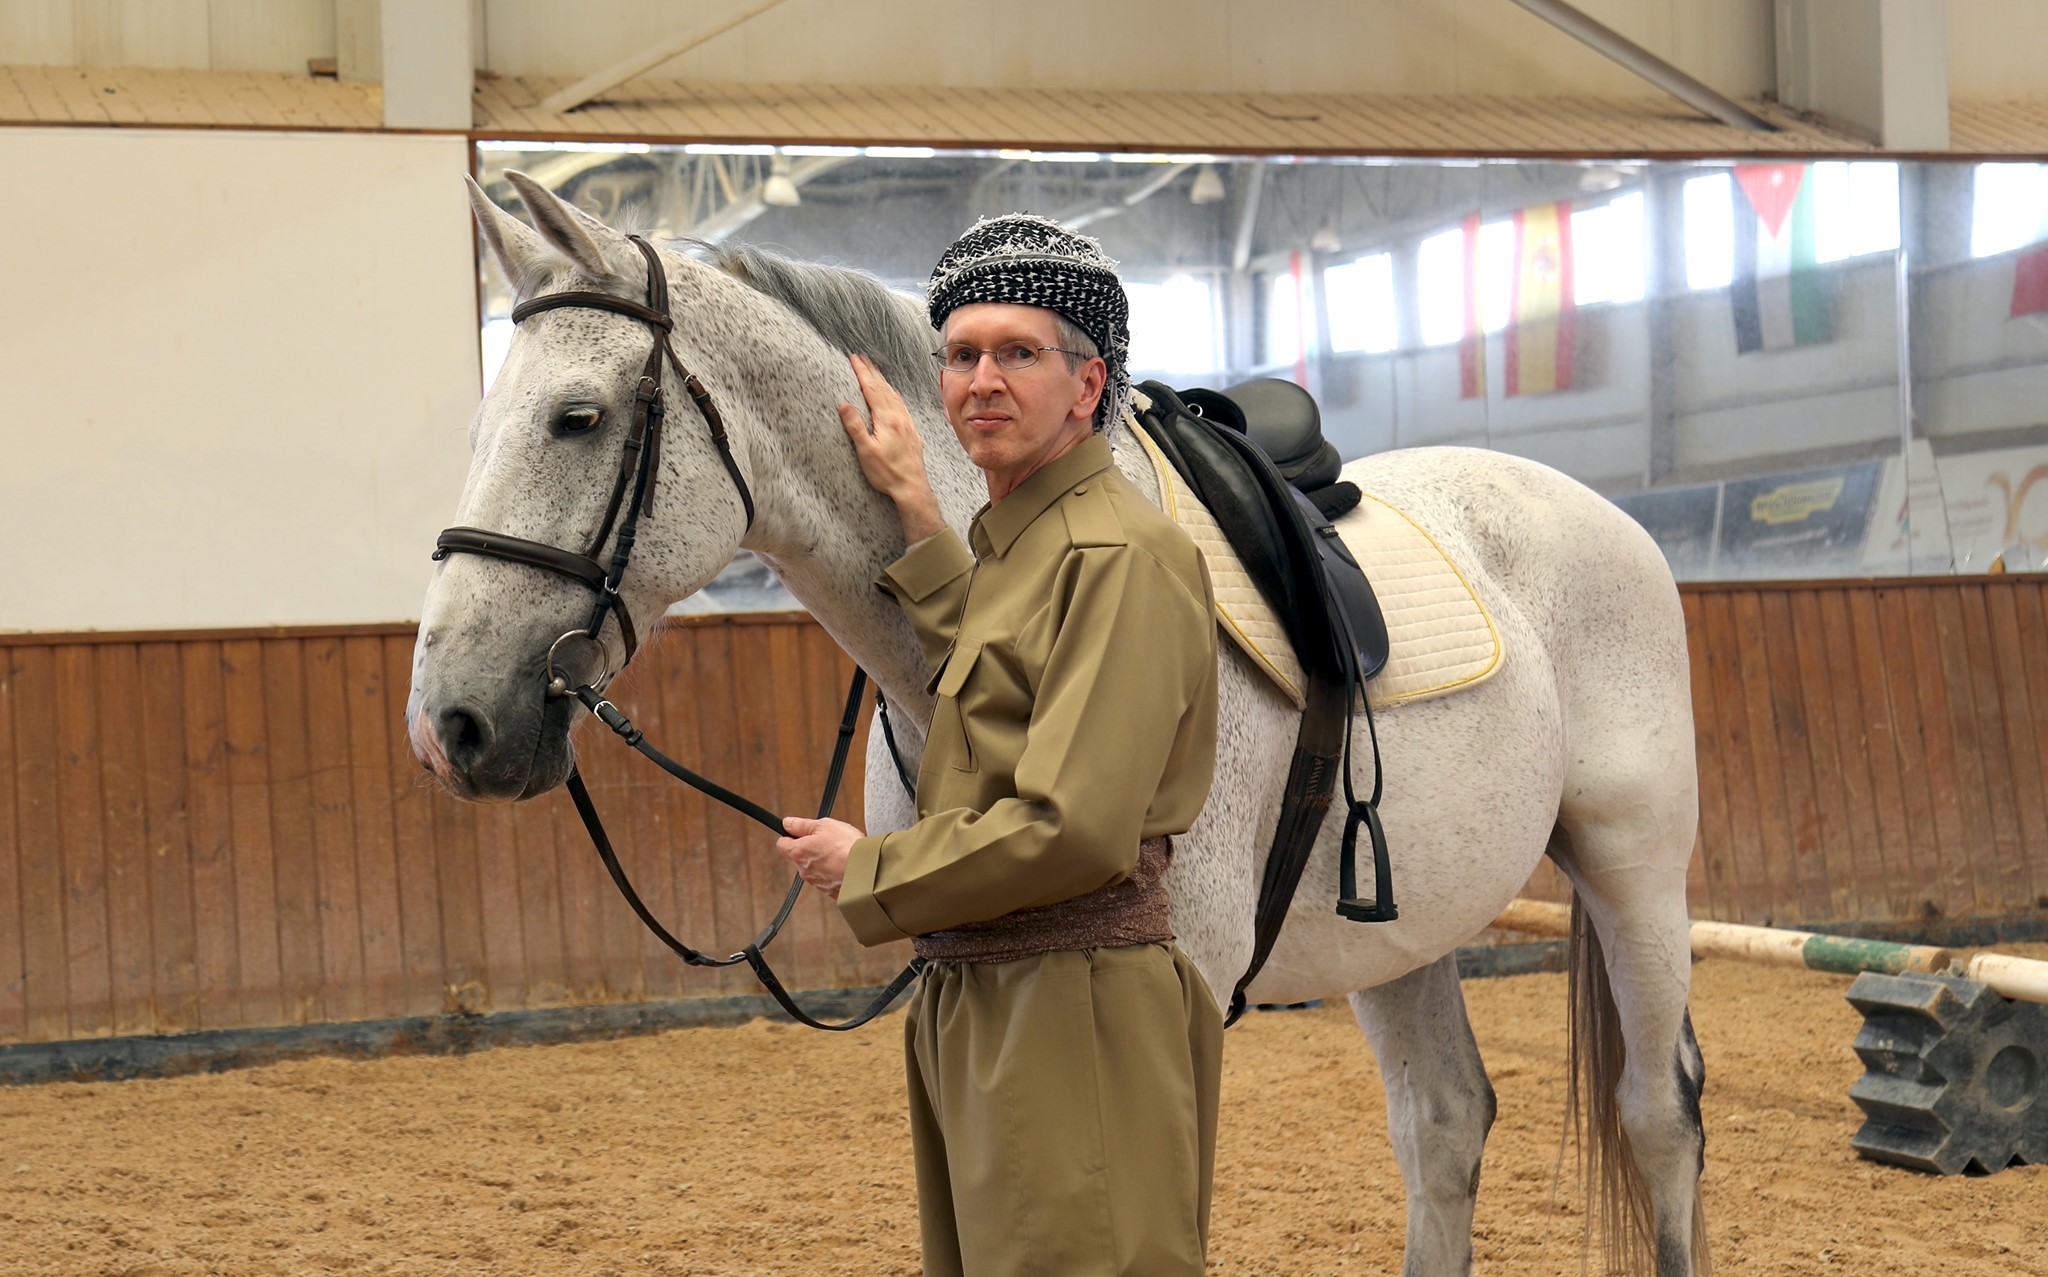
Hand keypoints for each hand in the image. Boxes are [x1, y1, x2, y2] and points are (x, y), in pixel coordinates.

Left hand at [776, 816, 862, 899]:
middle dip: (810, 848)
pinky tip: (846, 864)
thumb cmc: (846, 847)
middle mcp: (804, 870)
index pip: (782, 844)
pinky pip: (828, 878)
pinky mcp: (830, 891)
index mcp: (798, 852)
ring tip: (841, 852)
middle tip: (827, 840)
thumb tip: (788, 823)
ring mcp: (817, 882)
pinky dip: (834, 872)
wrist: (867, 871)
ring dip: (823, 860)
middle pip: (799, 856)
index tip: (800, 831)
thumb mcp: (824, 825)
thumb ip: (802, 824)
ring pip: (814, 868)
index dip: (790, 835)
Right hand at [837, 354, 943, 543]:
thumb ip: (855, 426)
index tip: (854, 359)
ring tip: (876, 372)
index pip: (872, 389)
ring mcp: (908, 424)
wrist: (912, 488)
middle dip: (872, 372)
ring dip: (884, 382)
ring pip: (895, 396)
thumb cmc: (887, 473)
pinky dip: (895, 396)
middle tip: (862, 358)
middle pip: (884, 389)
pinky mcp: (913, 433)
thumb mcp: (866, 451)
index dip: (862, 373)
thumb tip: (844, 404)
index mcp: (887, 419)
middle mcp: (900, 417)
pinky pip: (902, 406)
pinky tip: (894, 397)